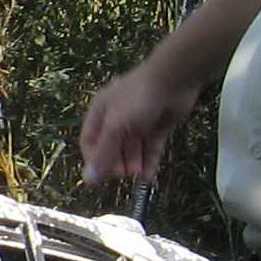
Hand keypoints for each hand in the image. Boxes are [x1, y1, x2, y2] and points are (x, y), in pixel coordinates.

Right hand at [80, 63, 197, 185]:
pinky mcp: (158, 126)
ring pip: (132, 149)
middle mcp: (117, 117)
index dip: (94, 159)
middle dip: (117, 162)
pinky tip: (148, 176)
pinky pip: (150, 147)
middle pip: (112, 147)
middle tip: (124, 173)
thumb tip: (87, 180)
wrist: (173, 80)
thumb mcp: (115, 126)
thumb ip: (103, 154)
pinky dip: (150, 161)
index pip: (90, 141)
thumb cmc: (137, 99)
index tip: (101, 175)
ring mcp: (139, 122)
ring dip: (134, 163)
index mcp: (101, 112)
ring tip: (138, 173)